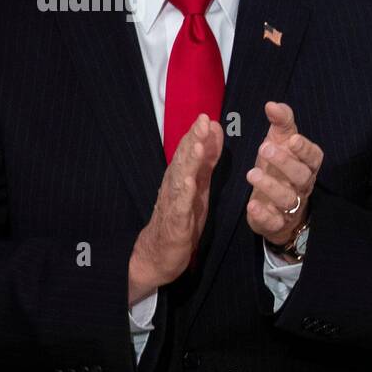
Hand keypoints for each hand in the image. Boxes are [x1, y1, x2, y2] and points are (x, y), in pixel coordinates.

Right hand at [128, 114, 223, 302]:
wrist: (158, 255)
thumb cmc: (181, 219)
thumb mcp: (198, 187)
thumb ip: (206, 162)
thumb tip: (213, 133)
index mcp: (182, 178)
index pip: (188, 152)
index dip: (197, 134)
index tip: (207, 117)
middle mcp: (175, 187)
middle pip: (183, 159)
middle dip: (193, 139)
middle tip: (203, 120)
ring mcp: (173, 204)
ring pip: (180, 178)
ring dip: (188, 161)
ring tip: (198, 144)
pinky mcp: (175, 223)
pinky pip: (179, 206)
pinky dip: (183, 193)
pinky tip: (189, 182)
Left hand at [245, 101, 323, 251]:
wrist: (277, 208)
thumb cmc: (280, 169)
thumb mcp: (280, 142)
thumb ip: (280, 123)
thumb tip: (272, 104)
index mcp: (306, 165)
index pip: (313, 157)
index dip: (305, 149)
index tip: (293, 139)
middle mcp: (302, 186)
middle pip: (301, 176)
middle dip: (285, 162)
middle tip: (265, 148)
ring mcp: (290, 206)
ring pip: (287, 199)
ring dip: (271, 186)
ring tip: (251, 173)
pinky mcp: (276, 223)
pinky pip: (273, 221)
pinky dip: (263, 214)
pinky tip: (251, 205)